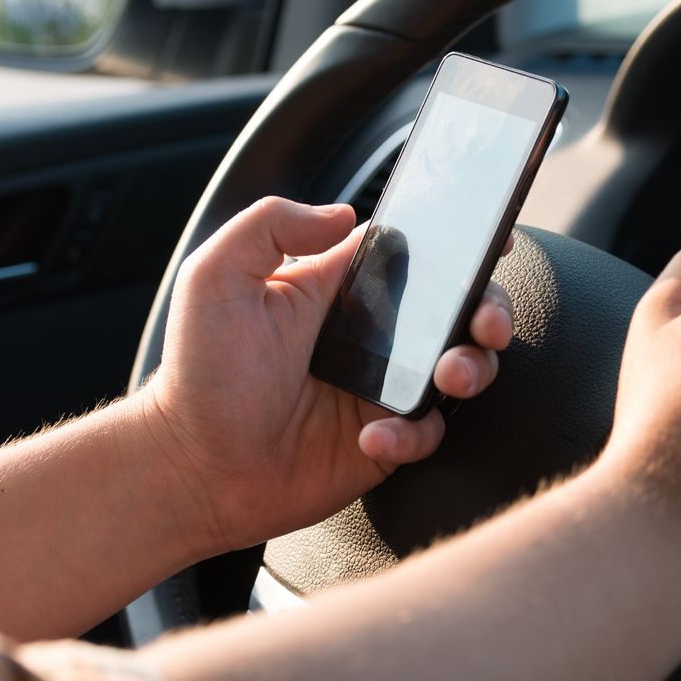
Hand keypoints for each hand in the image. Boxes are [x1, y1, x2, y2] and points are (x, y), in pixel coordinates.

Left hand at [136, 197, 514, 554]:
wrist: (191, 467)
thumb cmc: (198, 374)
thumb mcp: (215, 277)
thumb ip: (271, 224)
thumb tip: (342, 213)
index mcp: (340, 289)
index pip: (415, 253)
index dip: (459, 247)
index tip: (490, 244)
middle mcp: (372, 335)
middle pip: (458, 310)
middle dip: (490, 309)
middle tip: (486, 323)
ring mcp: (382, 389)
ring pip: (460, 369)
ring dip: (472, 367)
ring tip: (448, 376)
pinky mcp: (384, 442)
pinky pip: (427, 433)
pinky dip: (413, 434)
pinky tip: (371, 437)